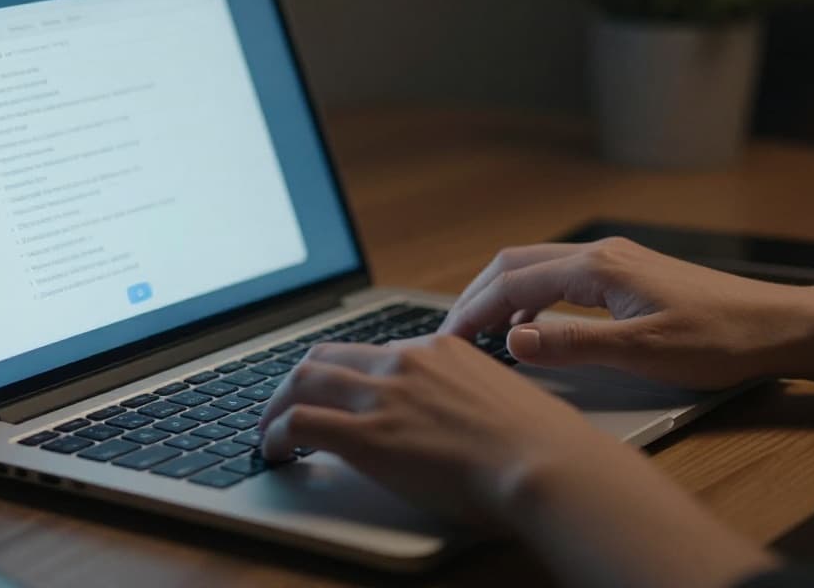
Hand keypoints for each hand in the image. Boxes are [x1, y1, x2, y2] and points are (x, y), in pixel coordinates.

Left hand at [258, 332, 778, 586]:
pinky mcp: (367, 434)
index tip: (333, 389)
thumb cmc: (541, 447)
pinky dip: (275, 435)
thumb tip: (458, 418)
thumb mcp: (502, 401)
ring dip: (276, 407)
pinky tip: (273, 452)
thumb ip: (468, 397)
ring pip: (302, 382)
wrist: (545, 463)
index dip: (342, 372)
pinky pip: (299, 424)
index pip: (371, 350)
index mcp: (439, 350)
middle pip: (325, 356)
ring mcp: (384, 395)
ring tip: (268, 431)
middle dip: (297, 381)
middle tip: (285, 406)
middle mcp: (406, 362)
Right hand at [439, 237, 813, 389]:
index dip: (473, 311)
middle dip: (477, 295)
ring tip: (483, 335)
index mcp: (598, 268)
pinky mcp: (628, 274)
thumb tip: (513, 341)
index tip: (447, 340)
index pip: (513, 283)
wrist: (778, 325)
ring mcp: (615, 261)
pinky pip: (561, 277)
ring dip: (503, 296)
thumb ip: (573, 345)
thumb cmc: (720, 340)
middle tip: (451, 333)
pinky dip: (532, 299)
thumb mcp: (643, 353)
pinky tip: (535, 330)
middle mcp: (602, 254)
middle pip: (516, 263)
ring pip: (537, 267)